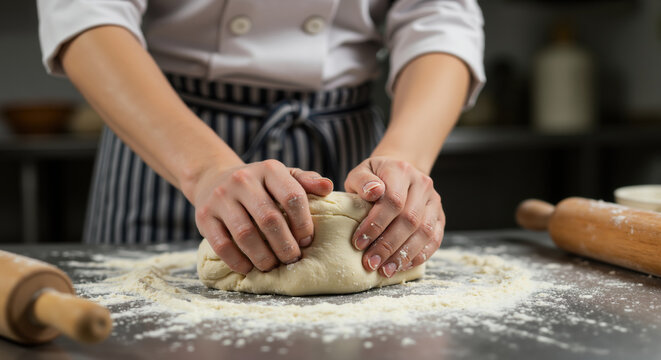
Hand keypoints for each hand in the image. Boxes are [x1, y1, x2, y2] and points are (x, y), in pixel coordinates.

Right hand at [193, 159, 332, 273]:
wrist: (214, 179)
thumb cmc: (258, 184)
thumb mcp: (282, 176)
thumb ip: (306, 181)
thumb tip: (328, 187)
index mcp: (269, 169)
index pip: (292, 196)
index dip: (303, 223)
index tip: (307, 240)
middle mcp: (243, 180)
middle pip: (270, 219)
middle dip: (285, 245)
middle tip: (293, 259)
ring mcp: (221, 197)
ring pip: (245, 234)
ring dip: (263, 257)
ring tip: (273, 266)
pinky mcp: (204, 216)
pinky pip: (222, 245)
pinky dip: (238, 261)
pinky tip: (249, 268)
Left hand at [345, 156, 443, 276]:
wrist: (399, 172)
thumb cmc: (374, 178)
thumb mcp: (360, 173)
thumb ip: (362, 181)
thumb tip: (373, 192)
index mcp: (401, 171)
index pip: (392, 200)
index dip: (376, 225)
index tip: (358, 243)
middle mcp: (422, 184)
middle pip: (409, 219)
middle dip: (388, 245)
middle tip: (370, 263)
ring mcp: (434, 201)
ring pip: (424, 232)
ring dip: (404, 255)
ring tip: (385, 270)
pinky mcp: (440, 216)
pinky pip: (435, 239)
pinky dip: (419, 256)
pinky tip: (402, 266)